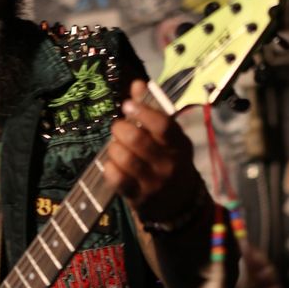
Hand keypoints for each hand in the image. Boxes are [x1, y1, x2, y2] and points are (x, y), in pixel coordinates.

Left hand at [105, 80, 203, 221]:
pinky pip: (116, 178)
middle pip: (137, 140)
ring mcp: (153, 182)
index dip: (142, 111)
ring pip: (124, 158)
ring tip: (115, 145)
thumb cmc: (170, 161)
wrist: (178, 204)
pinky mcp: (138, 198)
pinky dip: (109, 167)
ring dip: (114, 147)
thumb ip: (152, 110)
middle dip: (121, 128)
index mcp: (178, 144)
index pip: (162, 124)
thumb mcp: (170, 138)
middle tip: (118, 127)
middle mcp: (168, 164)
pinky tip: (113, 164)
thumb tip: (136, 83)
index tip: (127, 105)